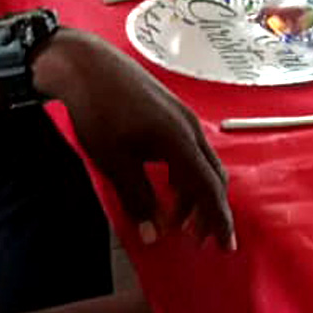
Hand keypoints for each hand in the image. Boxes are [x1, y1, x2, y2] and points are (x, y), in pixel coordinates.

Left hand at [42, 30, 233, 248]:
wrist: (85, 65)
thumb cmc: (98, 112)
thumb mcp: (114, 162)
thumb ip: (138, 199)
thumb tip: (153, 236)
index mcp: (180, 141)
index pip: (209, 188)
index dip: (219, 219)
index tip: (226, 247)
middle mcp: (189, 128)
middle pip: (212, 176)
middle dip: (209, 211)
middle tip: (198, 241)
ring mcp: (182, 117)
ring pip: (201, 163)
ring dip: (194, 194)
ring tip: (176, 220)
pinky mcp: (171, 111)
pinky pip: (190, 150)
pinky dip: (185, 175)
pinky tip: (166, 186)